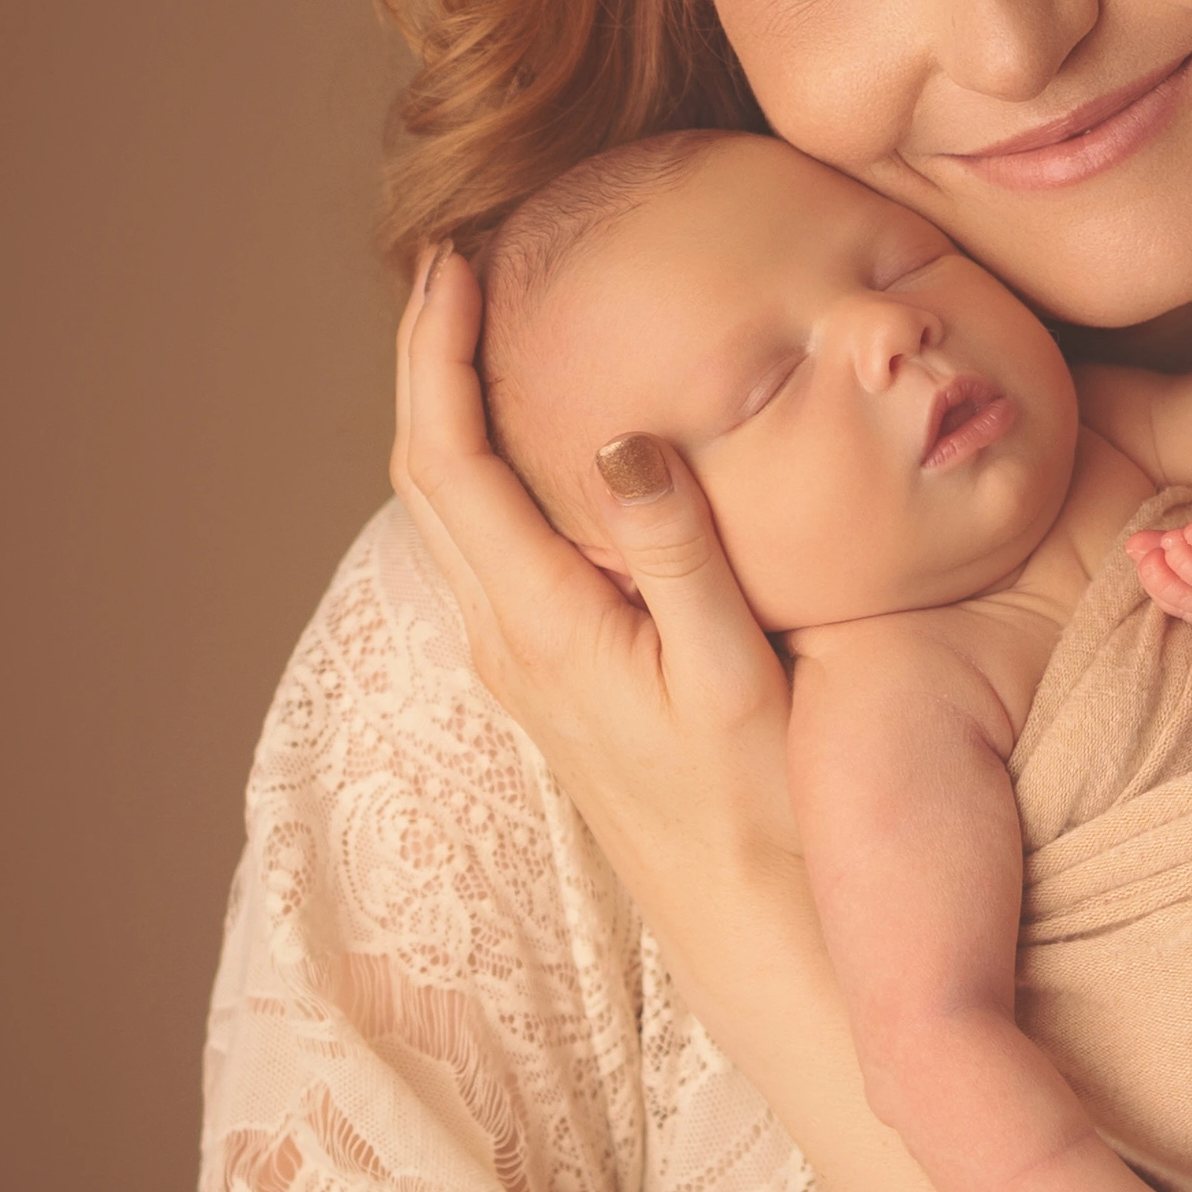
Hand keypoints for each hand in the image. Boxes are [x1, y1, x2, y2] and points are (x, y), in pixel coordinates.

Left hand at [388, 248, 798, 913]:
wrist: (756, 929)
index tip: (456, 265)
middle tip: (466, 262)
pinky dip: (495, 466)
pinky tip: (549, 438)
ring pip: (450, 511)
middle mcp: (510, 642)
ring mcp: (523, 664)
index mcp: (544, 625)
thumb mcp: (737, 676)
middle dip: (430, 359)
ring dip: (454, 411)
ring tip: (493, 324)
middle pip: (426, 474)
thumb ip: (679, 555)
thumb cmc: (765, 811)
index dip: (436, 354)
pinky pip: (492, 546)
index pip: (448, 461)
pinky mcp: (550, 677)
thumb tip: (622, 440)